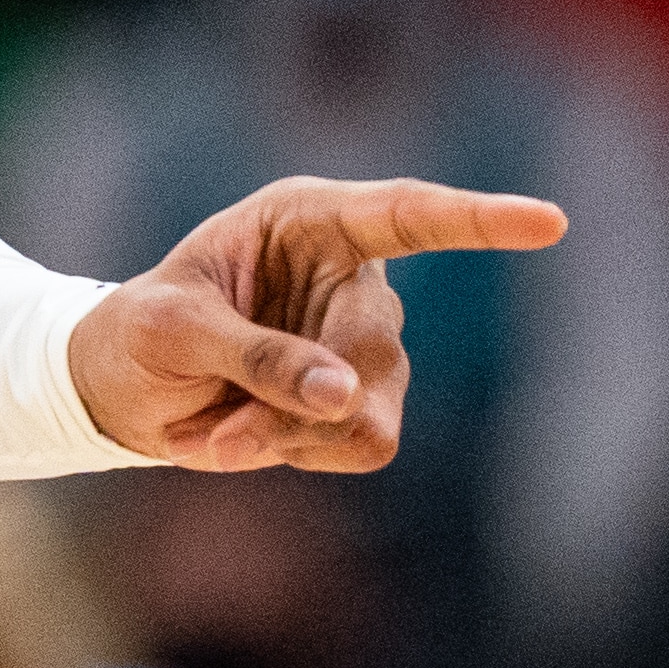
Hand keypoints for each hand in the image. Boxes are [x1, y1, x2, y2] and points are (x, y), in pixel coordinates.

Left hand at [67, 177, 566, 472]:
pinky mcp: (362, 403)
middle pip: (374, 349)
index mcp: (306, 220)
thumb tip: (347, 396)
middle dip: (296, 400)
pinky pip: (362, 444)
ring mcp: (364, 343)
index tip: (549, 221)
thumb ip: (254, 354)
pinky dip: (293, 454)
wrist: (119, 388)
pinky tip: (241, 437)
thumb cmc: (138, 332)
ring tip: (217, 430)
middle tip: (217, 427)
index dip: (477, 220)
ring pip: (371, 410)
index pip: (405, 212)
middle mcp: (349, 275)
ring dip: (289, 435)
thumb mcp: (172, 329)